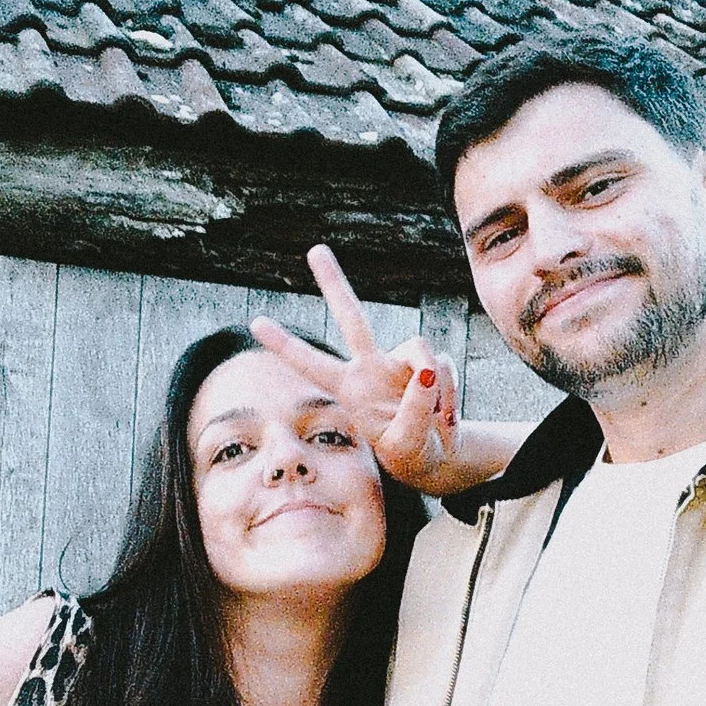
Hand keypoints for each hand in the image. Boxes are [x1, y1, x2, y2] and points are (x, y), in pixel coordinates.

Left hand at [252, 244, 461, 491]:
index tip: (256, 322)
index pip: (312, 363)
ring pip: (420, 350)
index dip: (286, 344)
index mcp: (350, 390)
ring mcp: (399, 363)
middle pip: (351, 317)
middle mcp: (370, 367)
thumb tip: (425, 372)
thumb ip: (414, 409)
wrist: (435, 456)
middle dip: (334, 284)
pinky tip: (445, 418)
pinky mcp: (427, 364)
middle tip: (315, 250)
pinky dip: (450, 394)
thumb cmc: (409, 454)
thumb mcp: (406, 444)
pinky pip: (442, 366)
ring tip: (436, 422)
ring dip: (435, 389)